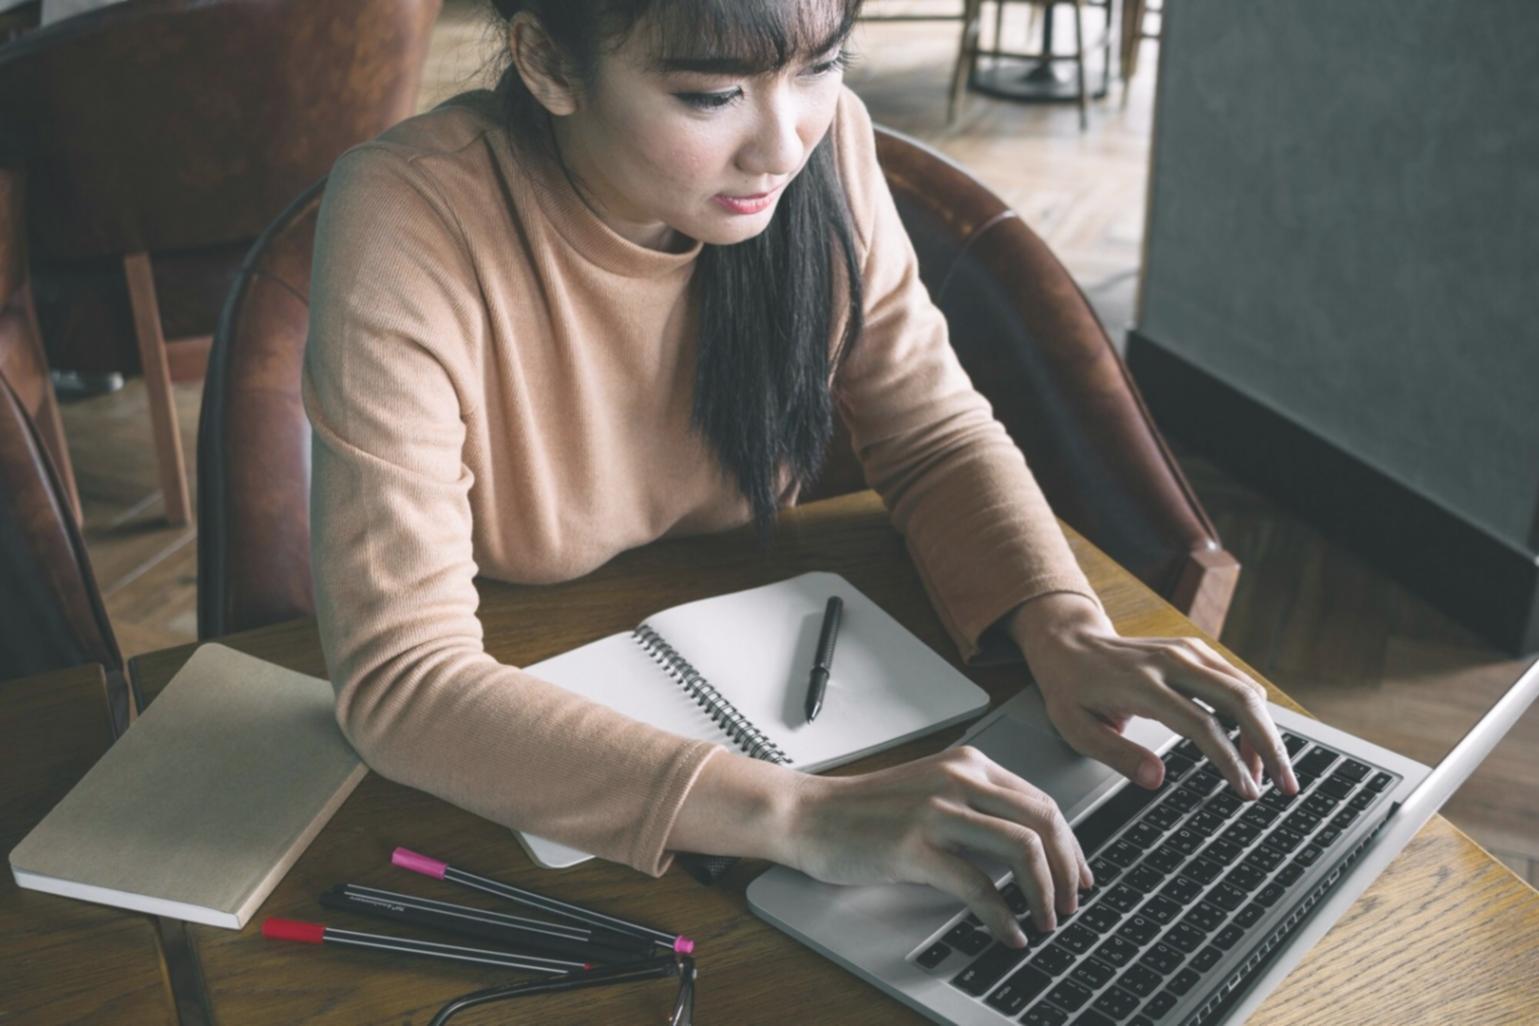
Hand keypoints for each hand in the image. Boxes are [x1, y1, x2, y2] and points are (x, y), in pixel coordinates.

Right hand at [785, 747, 1091, 945]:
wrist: (808, 814)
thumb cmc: (865, 810)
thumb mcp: (931, 791)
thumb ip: (976, 806)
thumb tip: (1029, 848)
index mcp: (967, 763)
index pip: (1041, 800)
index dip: (1070, 844)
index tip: (1078, 875)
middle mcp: (958, 778)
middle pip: (1044, 820)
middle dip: (1069, 868)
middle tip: (1073, 903)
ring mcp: (937, 810)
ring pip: (1022, 849)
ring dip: (1045, 893)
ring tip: (1047, 920)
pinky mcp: (915, 846)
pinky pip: (978, 885)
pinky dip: (1003, 916)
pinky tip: (1009, 933)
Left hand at [1008, 594, 1298, 798]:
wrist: (1068, 641)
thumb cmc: (1071, 689)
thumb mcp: (1075, 728)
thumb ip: (1116, 753)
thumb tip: (1156, 779)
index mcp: (1141, 684)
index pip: (1201, 724)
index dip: (1229, 760)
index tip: (1247, 791)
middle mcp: (1171, 661)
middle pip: (1239, 700)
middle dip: (1269, 745)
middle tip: (1287, 785)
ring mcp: (1186, 651)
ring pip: (1245, 689)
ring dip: (1265, 730)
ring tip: (1268, 772)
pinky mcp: (1194, 649)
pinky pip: (1236, 680)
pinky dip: (1253, 712)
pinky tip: (1252, 743)